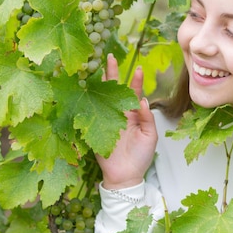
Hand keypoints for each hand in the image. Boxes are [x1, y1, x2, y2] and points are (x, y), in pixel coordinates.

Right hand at [95, 54, 157, 189]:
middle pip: (115, 89)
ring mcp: (105, 119)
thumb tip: (144, 100)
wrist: (124, 176)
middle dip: (112, 73)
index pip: (134, 93)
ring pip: (101, 96)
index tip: (138, 68)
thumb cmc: (140, 157)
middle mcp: (118, 113)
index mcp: (133, 114)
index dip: (136, 81)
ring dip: (98, 82)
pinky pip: (89, 111)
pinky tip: (82, 88)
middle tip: (110, 56)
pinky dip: (85, 100)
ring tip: (94, 65)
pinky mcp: (93, 128)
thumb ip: (147, 118)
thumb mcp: (150, 137)